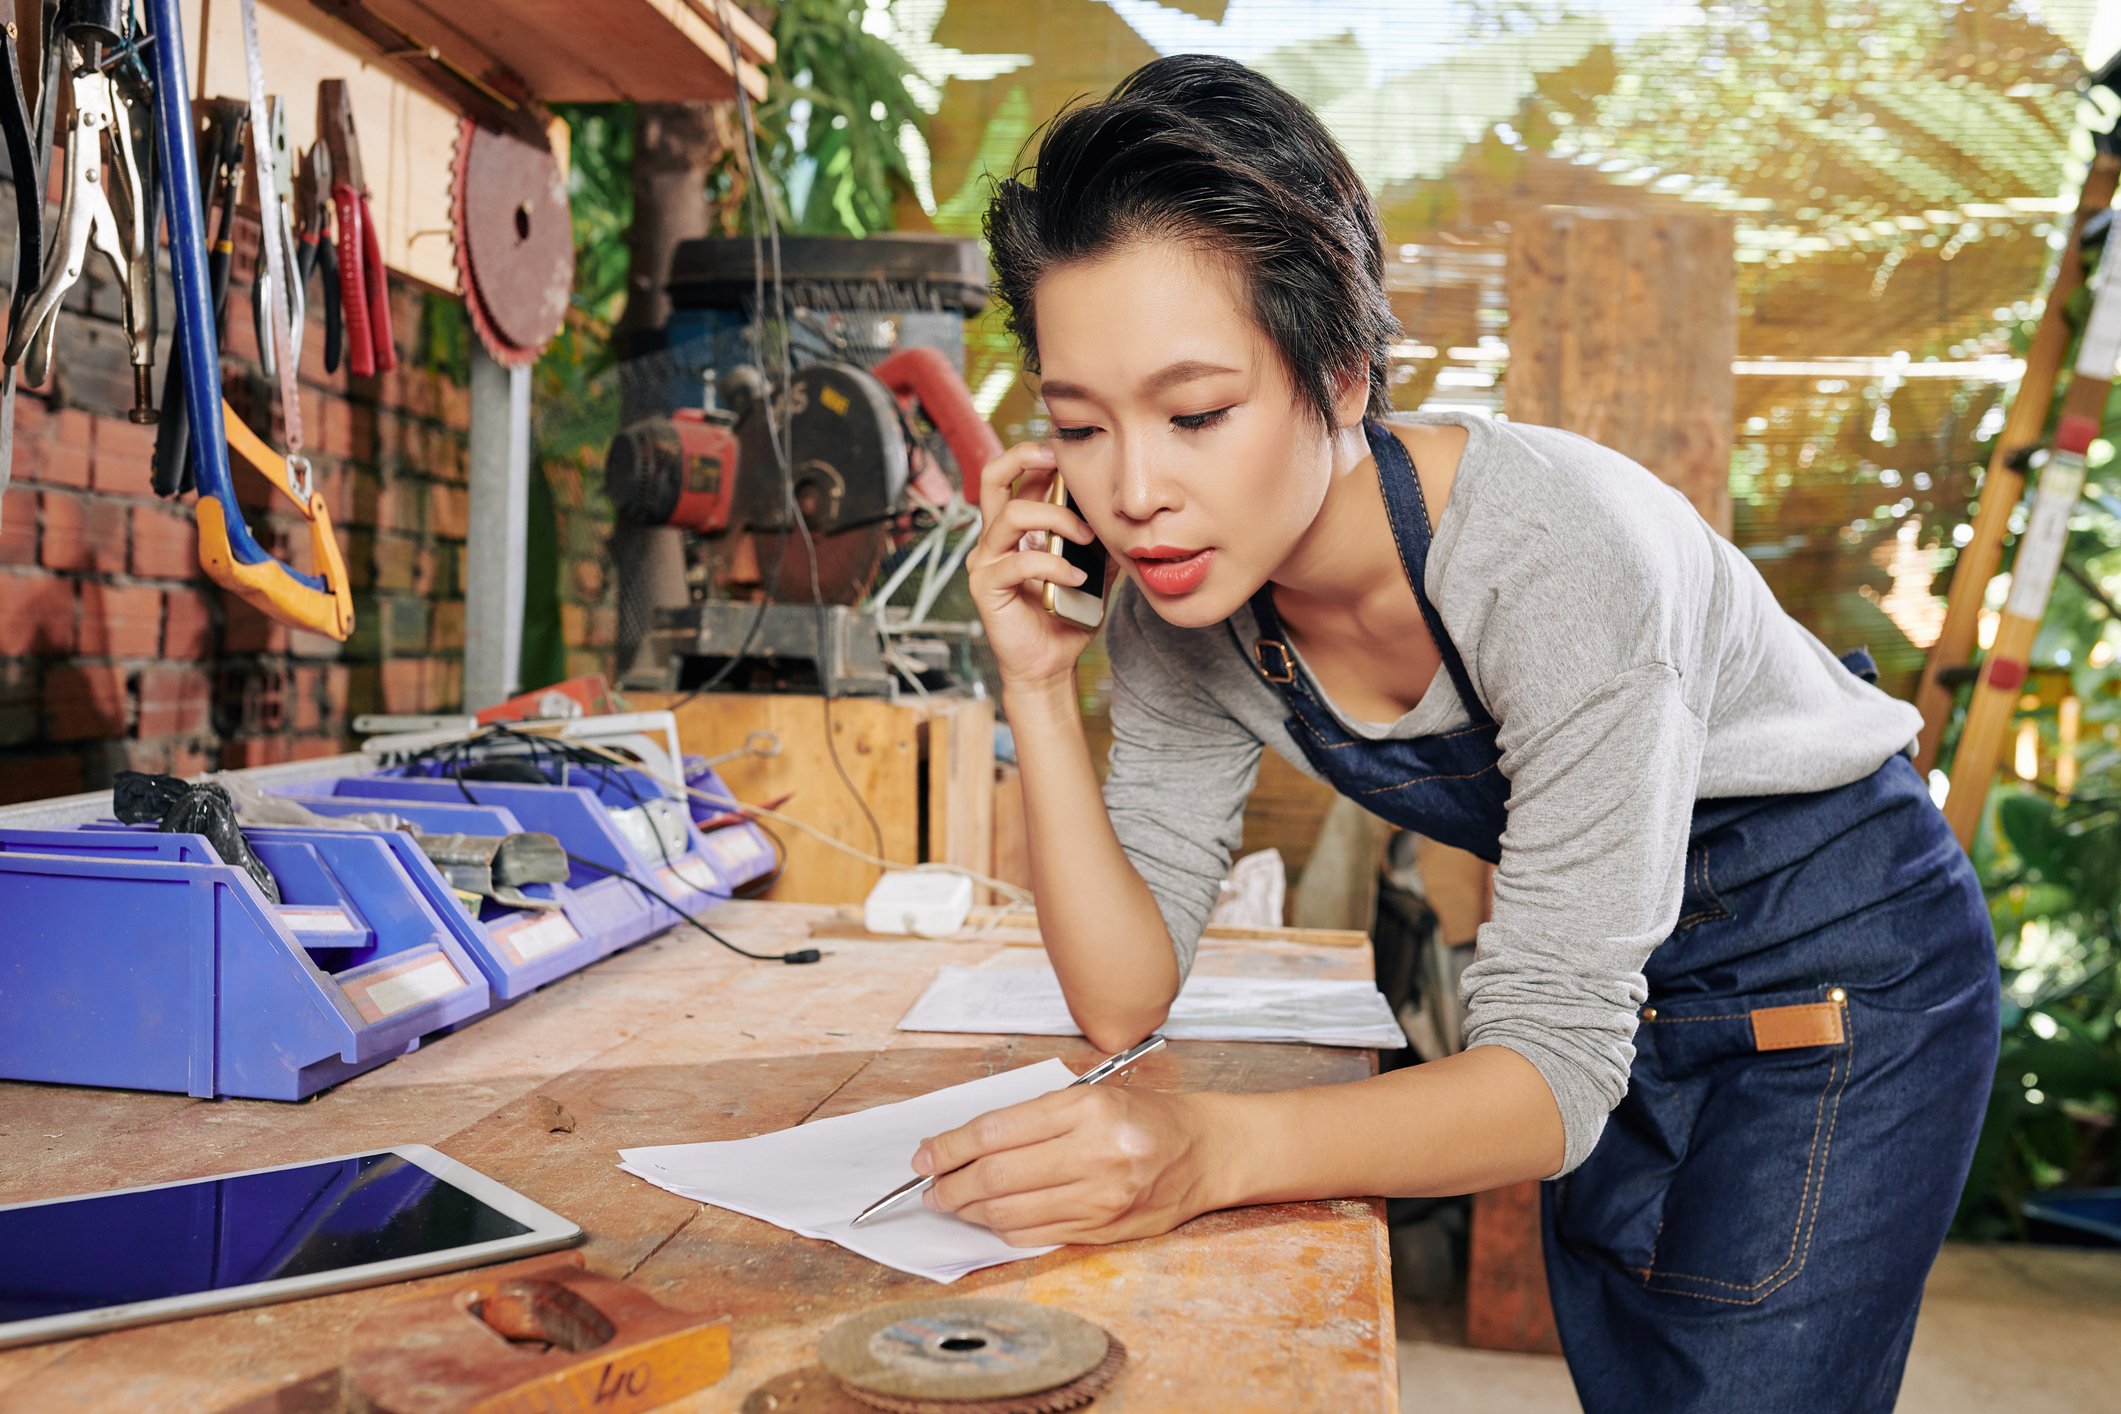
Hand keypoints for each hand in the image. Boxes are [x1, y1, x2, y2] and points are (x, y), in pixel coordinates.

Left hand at [915, 1086, 1227, 1246]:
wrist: (1204, 1151)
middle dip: (950, 1185)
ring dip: (969, 1212)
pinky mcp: (1104, 1229)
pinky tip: (990, 1219)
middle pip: (996, 1176)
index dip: (949, 1148)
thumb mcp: (1091, 1096)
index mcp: (1086, 1107)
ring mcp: (1100, 1196)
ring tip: (953, 1204)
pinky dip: (1001, 1229)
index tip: (923, 1156)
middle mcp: (1094, 1152)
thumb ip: (1032, 1120)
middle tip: (930, 1187)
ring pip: (1010, 1212)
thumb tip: (963, 1145)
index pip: (995, 1131)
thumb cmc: (1144, 1117)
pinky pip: (1035, 1234)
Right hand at [964, 441, 1110, 692]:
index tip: (1073, 450)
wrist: (1050, 664)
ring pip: (1012, 515)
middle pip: (992, 477)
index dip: (1040, 455)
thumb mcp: (1092, 567)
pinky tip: (1077, 578)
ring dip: (1056, 519)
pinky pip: (1019, 561)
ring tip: (1086, 537)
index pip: (1017, 475)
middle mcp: (993, 538)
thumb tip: (1124, 510)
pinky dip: (1054, 566)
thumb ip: (1098, 538)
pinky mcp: (986, 586)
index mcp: (1015, 528)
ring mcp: (985, 561)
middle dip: (1025, 456)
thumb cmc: (1066, 615)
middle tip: (1058, 457)